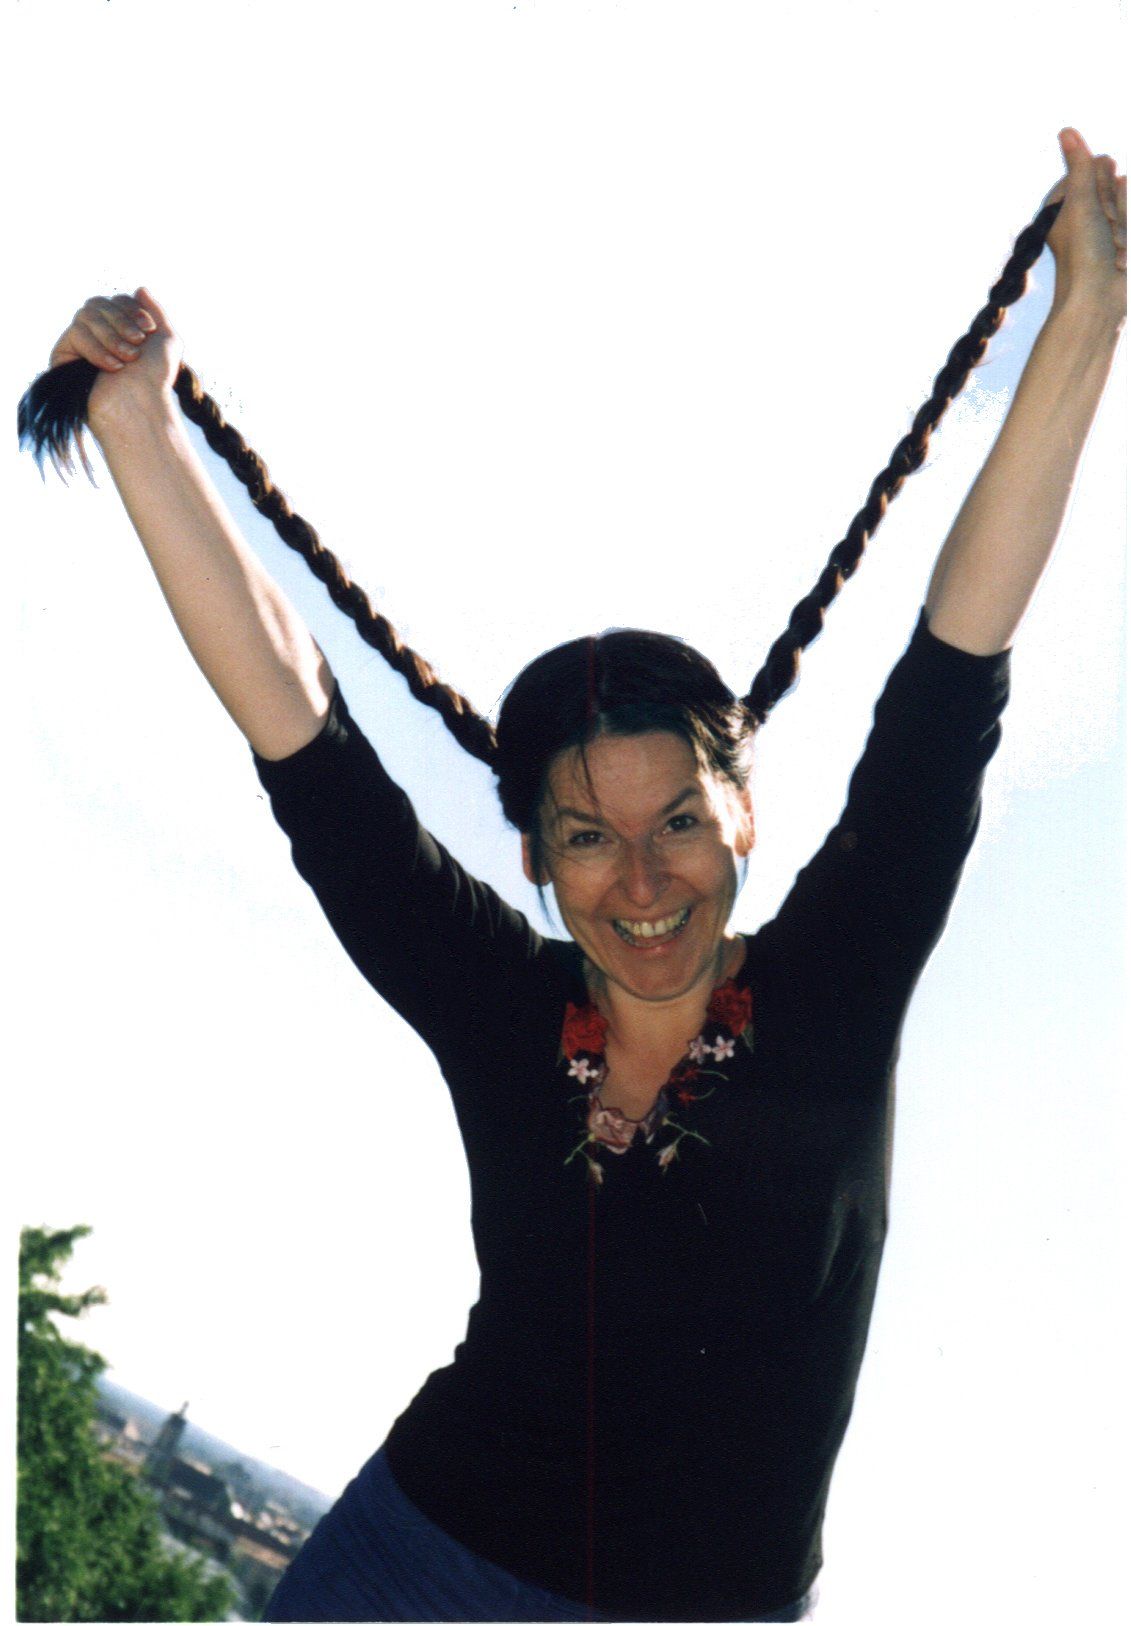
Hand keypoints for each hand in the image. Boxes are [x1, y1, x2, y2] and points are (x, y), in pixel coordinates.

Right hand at [49, 288, 182, 423]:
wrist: (139, 406)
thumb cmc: (155, 378)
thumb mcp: (166, 339)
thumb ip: (155, 311)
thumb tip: (139, 288)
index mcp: (119, 329)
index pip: (115, 300)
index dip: (131, 309)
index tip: (148, 329)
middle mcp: (97, 333)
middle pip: (98, 303)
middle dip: (121, 322)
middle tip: (137, 345)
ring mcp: (79, 343)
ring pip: (86, 314)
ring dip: (112, 336)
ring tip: (128, 360)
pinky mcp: (64, 356)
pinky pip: (75, 333)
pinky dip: (97, 348)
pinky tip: (113, 367)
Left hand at [1040, 128, 1125, 323]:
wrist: (1099, 299)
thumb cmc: (1084, 252)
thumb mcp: (1082, 201)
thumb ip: (1080, 165)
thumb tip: (1066, 130)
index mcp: (1061, 204)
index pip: (1095, 169)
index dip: (1102, 186)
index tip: (1096, 210)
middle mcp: (1079, 215)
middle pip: (1112, 186)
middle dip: (1114, 207)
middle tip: (1105, 234)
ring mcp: (1099, 230)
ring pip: (1124, 204)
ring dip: (1123, 225)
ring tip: (1112, 250)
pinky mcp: (1116, 244)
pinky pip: (1128, 223)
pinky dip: (1127, 237)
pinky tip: (1120, 255)